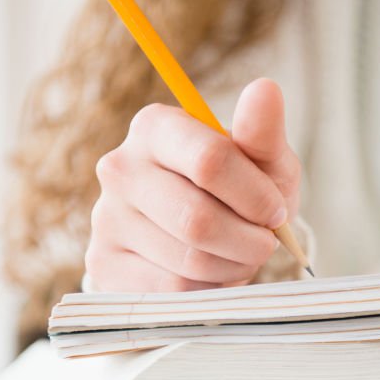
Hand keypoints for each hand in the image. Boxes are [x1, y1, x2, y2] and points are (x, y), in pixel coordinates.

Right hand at [85, 78, 300, 291]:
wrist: (207, 236)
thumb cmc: (240, 191)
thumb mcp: (262, 160)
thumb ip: (263, 131)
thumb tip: (265, 89)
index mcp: (155, 127)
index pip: (210, 162)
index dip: (255, 197)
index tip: (275, 211)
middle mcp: (120, 167)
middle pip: (197, 219)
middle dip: (247, 241)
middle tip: (263, 243)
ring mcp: (105, 217)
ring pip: (187, 260)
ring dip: (232, 267)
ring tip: (241, 256)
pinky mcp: (103, 263)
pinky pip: (171, 290)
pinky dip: (208, 290)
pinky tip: (214, 274)